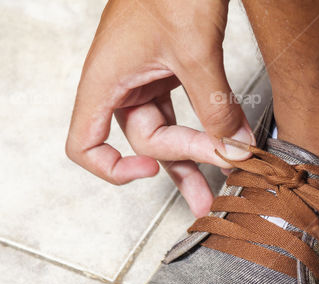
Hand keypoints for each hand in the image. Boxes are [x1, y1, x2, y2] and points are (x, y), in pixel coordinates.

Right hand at [66, 0, 252, 215]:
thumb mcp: (196, 52)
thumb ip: (214, 105)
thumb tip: (234, 149)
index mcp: (106, 79)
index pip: (84, 143)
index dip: (111, 168)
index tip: (150, 170)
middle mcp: (121, 82)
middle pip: (145, 140)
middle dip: (185, 159)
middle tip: (228, 170)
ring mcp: (145, 78)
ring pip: (167, 132)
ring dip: (194, 161)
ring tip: (215, 196)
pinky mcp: (169, 70)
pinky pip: (184, 112)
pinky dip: (207, 130)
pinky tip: (230, 147)